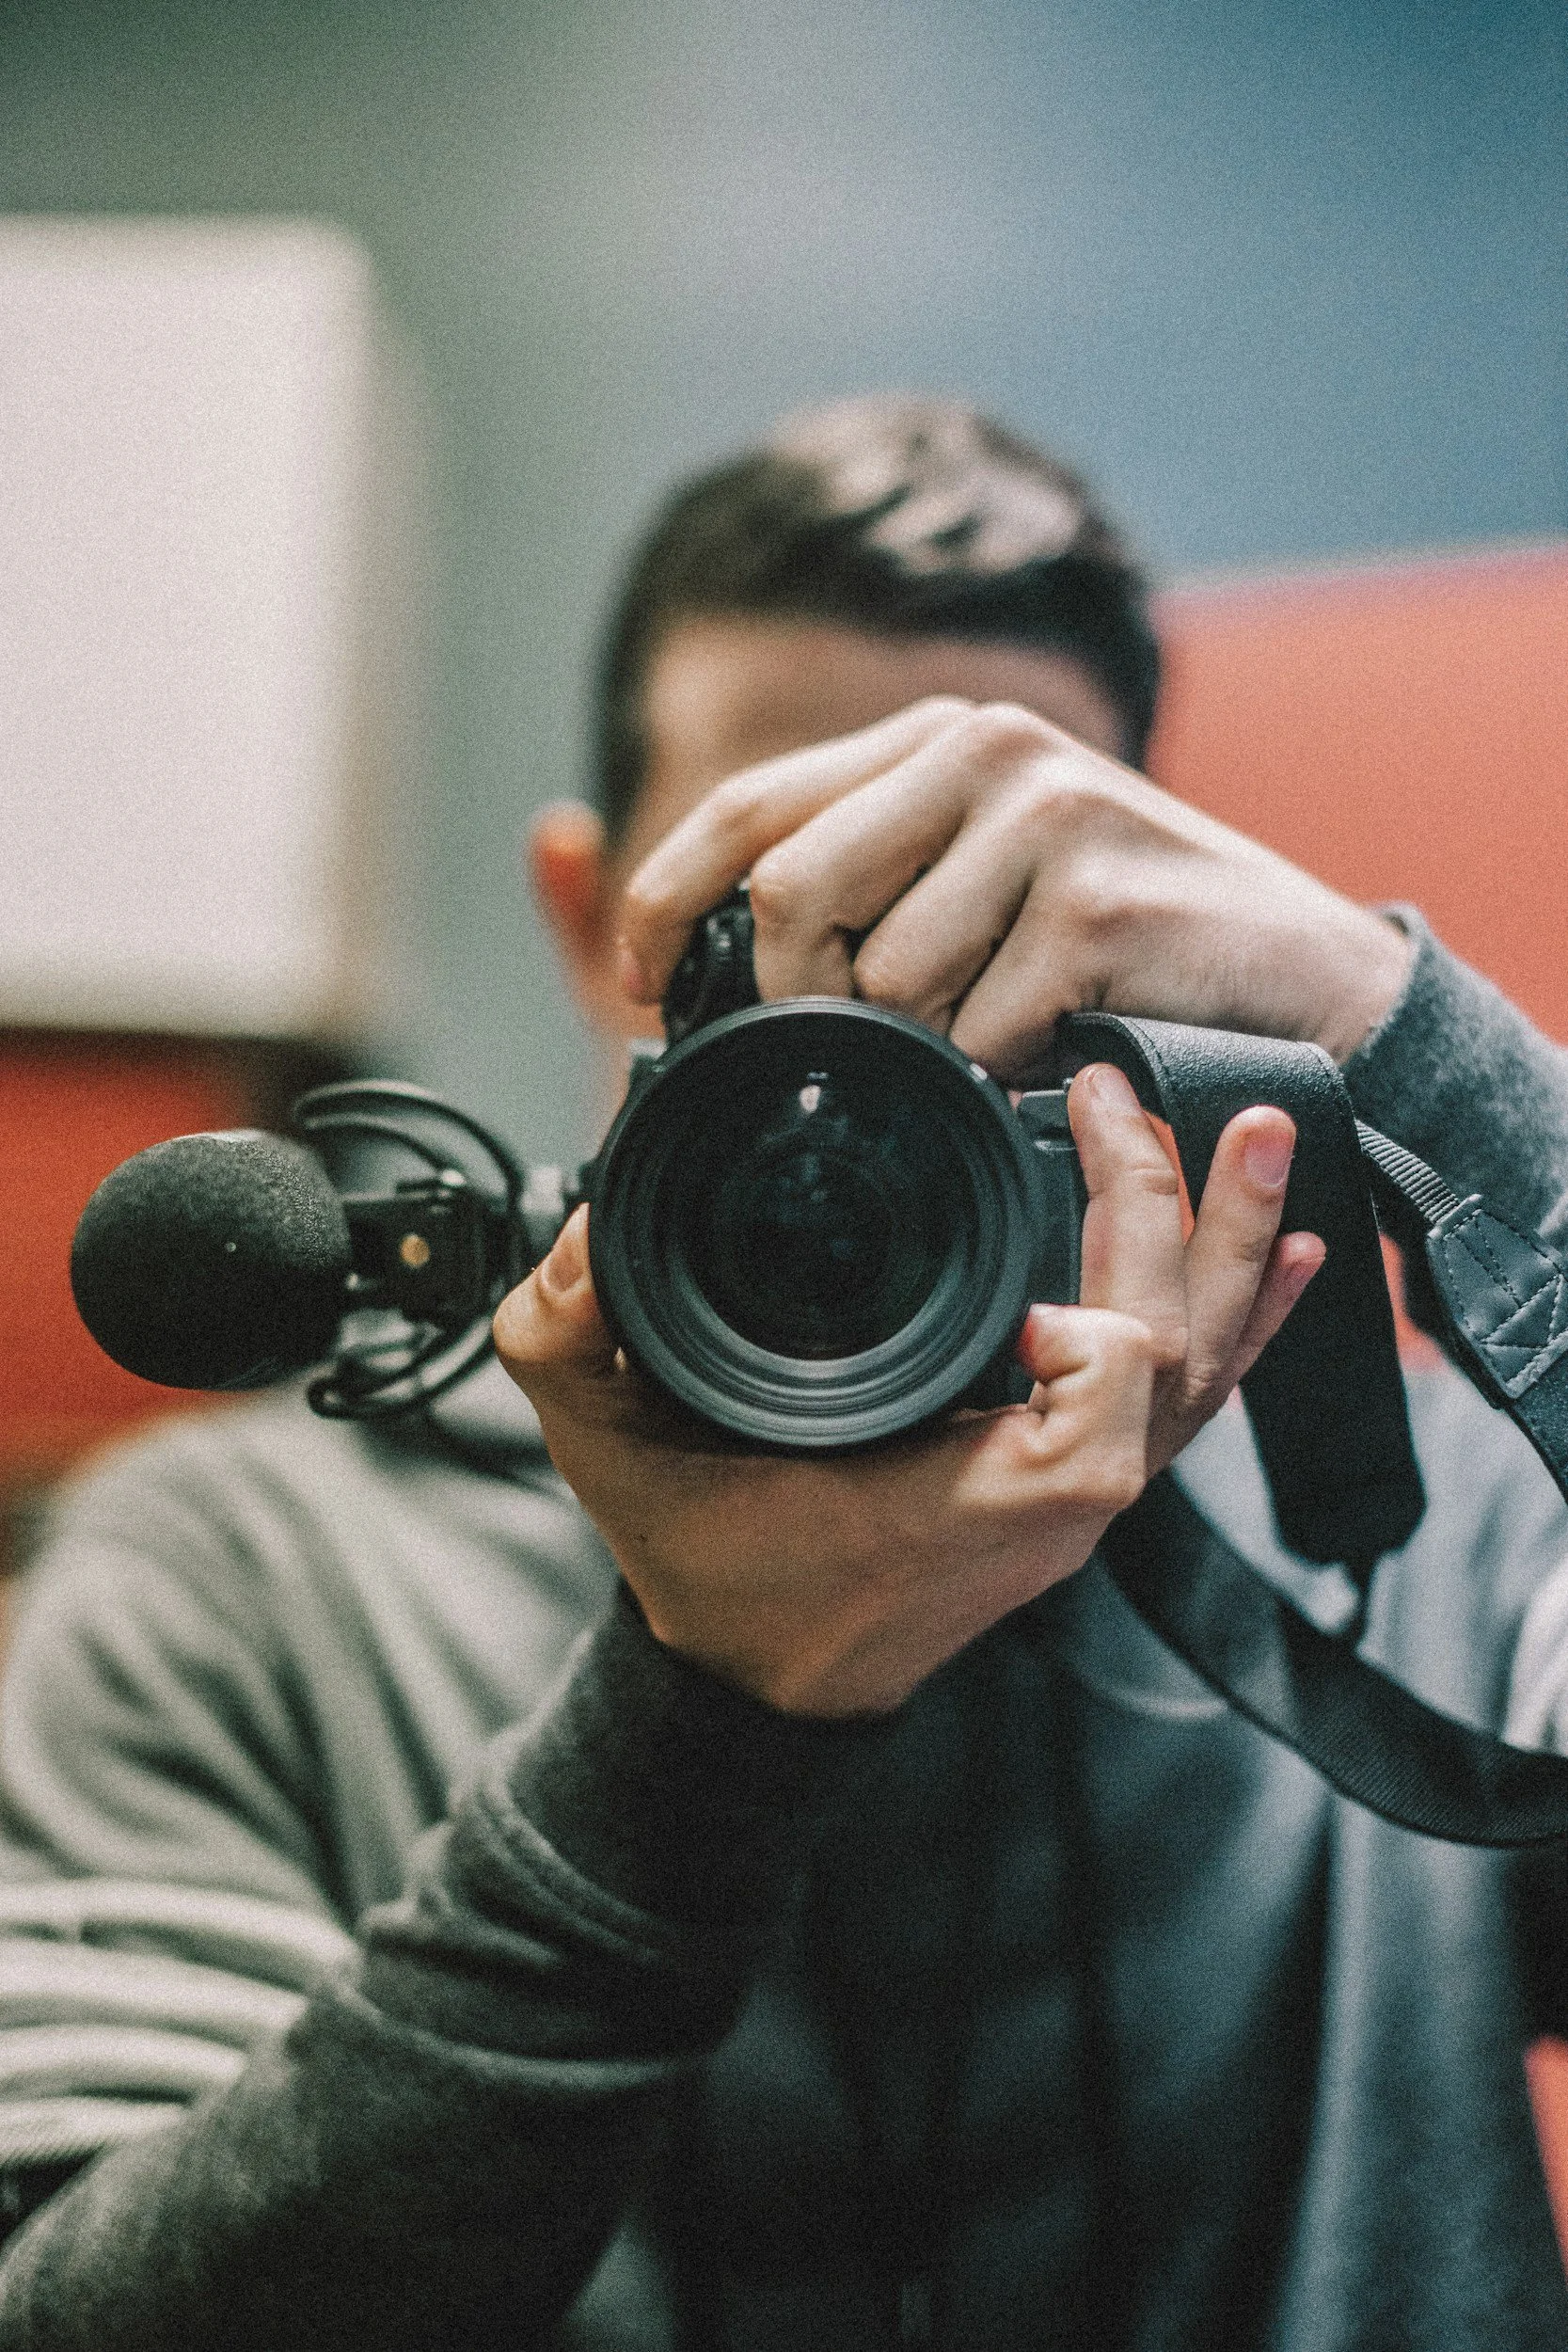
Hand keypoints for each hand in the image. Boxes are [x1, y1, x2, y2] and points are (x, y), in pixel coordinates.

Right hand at [494, 1065, 1322, 1717]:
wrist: (758, 1686)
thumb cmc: (709, 1569)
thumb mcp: (609, 1452)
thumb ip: (569, 1334)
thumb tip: (584, 1230)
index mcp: (963, 1495)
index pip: (1098, 1407)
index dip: (1094, 1325)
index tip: (1027, 1280)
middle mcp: (1050, 1497)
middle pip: (1172, 1353)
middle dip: (1166, 1215)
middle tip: (1116, 1096)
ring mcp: (1081, 1497)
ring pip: (1203, 1367)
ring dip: (1230, 1245)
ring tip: (1258, 1131)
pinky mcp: (1082, 1484)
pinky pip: (1195, 1399)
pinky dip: (1250, 1323)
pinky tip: (1289, 1250)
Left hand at [615, 699, 1413, 1079]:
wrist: (1304, 974)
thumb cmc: (1124, 944)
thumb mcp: (986, 881)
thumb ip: (872, 887)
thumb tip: (712, 956)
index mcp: (934, 739)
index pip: (748, 805)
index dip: (667, 899)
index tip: (643, 980)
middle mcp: (983, 750)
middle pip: (794, 889)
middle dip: (792, 996)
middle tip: (834, 1052)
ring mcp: (1046, 816)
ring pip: (886, 976)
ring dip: (923, 1044)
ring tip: (996, 1032)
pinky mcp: (1095, 903)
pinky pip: (977, 1030)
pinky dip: (998, 1071)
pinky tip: (1056, 1045)